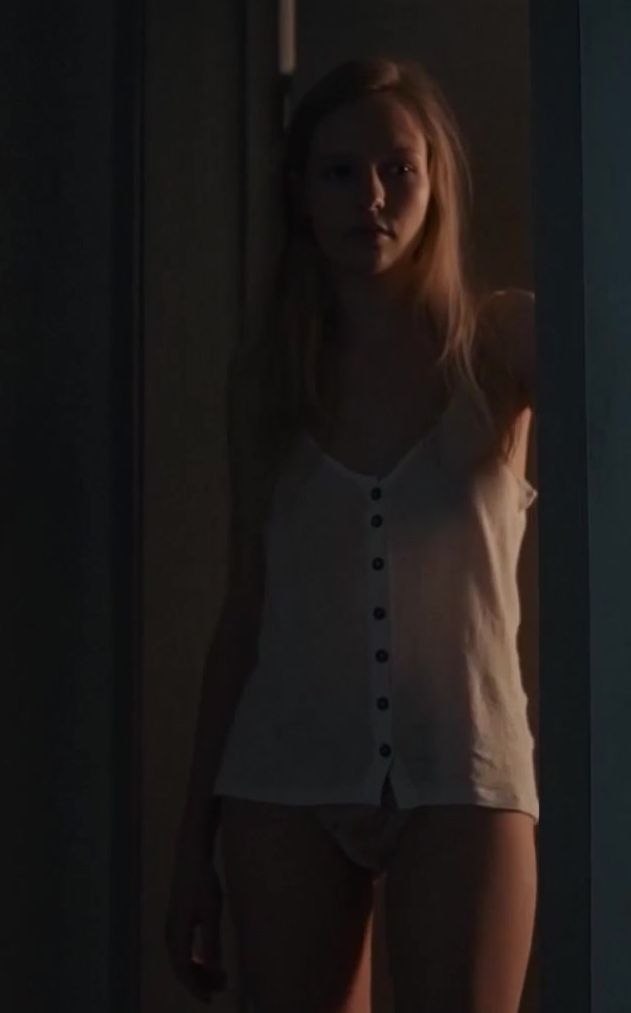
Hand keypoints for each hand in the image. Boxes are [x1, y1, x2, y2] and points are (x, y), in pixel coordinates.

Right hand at [165, 847, 227, 1002]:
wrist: (191, 858)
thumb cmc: (203, 882)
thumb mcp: (212, 911)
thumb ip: (212, 941)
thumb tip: (214, 968)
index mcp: (177, 933)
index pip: (183, 969)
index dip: (196, 987)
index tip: (211, 998)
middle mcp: (171, 934)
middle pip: (182, 967)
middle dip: (201, 980)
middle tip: (223, 985)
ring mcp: (172, 928)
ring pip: (182, 959)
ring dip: (199, 971)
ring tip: (221, 975)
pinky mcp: (177, 923)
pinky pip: (183, 950)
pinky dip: (196, 959)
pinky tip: (210, 960)